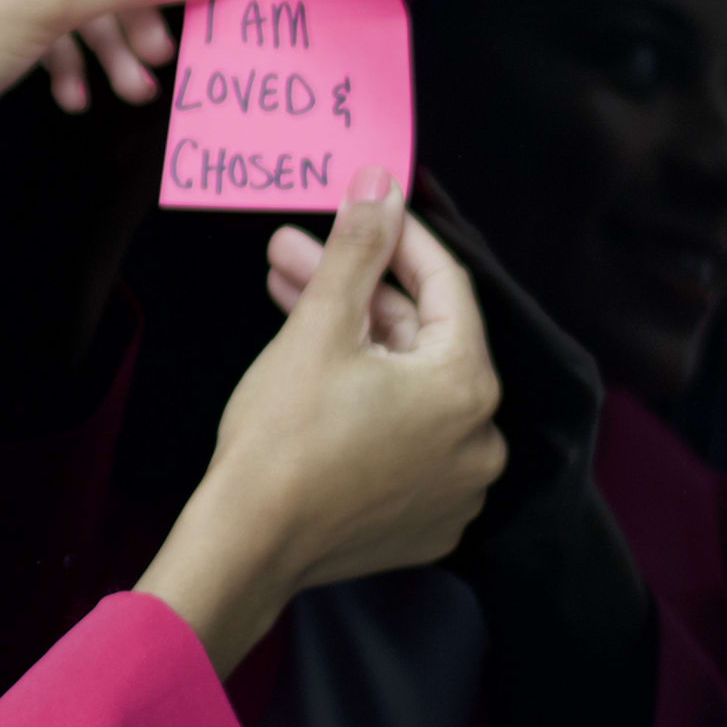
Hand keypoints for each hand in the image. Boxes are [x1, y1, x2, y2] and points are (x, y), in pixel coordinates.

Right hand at [135, 173, 506, 674]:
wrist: (246, 544)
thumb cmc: (282, 435)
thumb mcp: (319, 327)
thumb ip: (358, 248)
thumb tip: (381, 183)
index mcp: (466, 388)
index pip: (446, 287)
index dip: (397, 239)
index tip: (362, 208)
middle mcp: (480, 441)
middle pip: (420, 339)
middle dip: (354, 291)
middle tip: (293, 256)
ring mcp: (457, 489)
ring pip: (408, 389)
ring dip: (352, 342)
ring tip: (286, 303)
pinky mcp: (426, 521)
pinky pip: (408, 441)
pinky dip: (369, 403)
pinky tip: (315, 374)